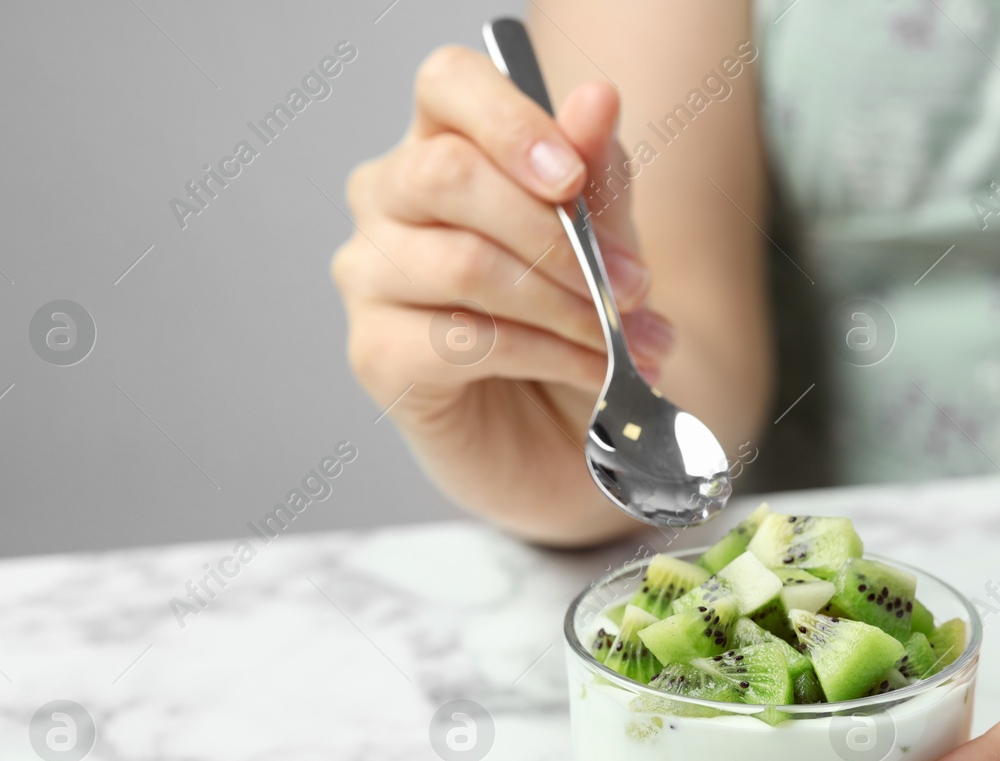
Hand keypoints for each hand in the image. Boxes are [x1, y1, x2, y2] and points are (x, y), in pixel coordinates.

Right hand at [331, 45, 669, 543]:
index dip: (510, 122)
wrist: (577, 436)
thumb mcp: (607, 244)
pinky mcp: (376, 354)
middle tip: (630, 288)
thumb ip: (596, 176)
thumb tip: (596, 99)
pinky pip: (462, 341)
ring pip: (463, 264)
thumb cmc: (577, 323)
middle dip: (555, 235)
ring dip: (565, 307)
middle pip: (447, 174)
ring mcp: (369, 276)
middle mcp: (387, 199)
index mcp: (442, 143)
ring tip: (627, 343)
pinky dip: (547, 357)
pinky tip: (595, 374)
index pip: (448, 85)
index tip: (572, 180)